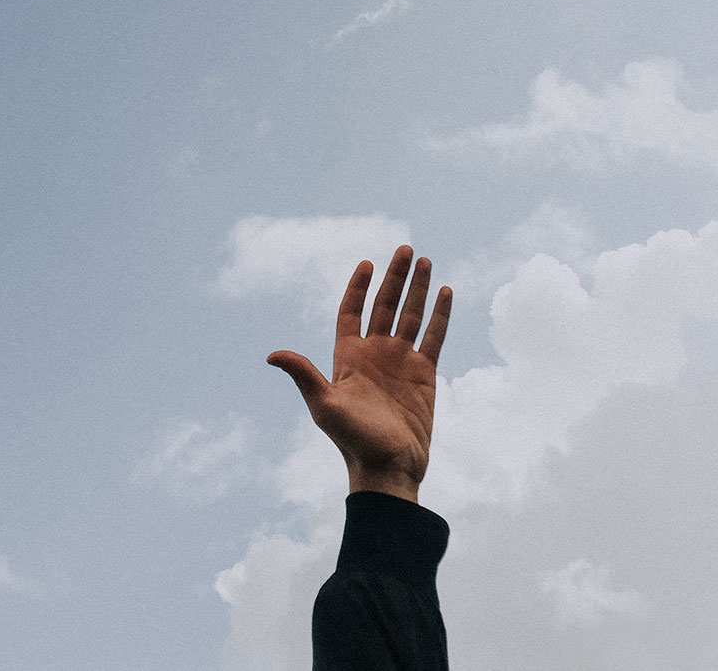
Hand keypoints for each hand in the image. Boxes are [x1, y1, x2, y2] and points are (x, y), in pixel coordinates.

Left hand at [267, 244, 451, 501]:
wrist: (388, 469)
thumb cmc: (352, 440)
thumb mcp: (324, 405)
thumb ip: (304, 375)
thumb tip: (272, 355)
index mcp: (348, 356)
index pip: (352, 311)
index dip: (358, 287)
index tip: (367, 263)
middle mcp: (375, 353)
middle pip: (385, 305)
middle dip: (395, 276)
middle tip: (405, 248)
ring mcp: (401, 362)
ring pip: (411, 315)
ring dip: (419, 289)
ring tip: (426, 260)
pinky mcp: (424, 374)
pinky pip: (434, 337)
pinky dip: (440, 314)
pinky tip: (446, 292)